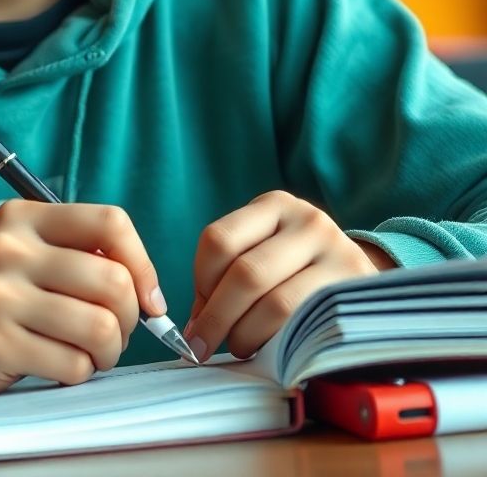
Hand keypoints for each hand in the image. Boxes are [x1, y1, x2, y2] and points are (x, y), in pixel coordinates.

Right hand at [0, 200, 165, 395]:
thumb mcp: (27, 250)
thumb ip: (80, 253)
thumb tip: (147, 292)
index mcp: (24, 216)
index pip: (110, 222)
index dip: (143, 263)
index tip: (148, 298)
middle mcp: (10, 248)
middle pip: (113, 282)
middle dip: (129, 319)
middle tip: (114, 332)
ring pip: (100, 328)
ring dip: (108, 352)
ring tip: (90, 352)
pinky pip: (72, 365)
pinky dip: (78, 372)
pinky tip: (58, 364)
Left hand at [183, 190, 395, 362]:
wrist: (361, 277)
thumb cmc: (297, 269)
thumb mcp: (264, 251)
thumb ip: (227, 276)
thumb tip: (196, 324)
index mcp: (274, 205)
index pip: (219, 240)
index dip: (201, 281)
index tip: (196, 312)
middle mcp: (308, 221)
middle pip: (246, 273)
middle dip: (217, 316)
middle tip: (202, 344)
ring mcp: (337, 253)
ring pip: (276, 303)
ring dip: (245, 334)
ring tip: (238, 347)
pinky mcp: (356, 290)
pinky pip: (306, 324)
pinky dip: (277, 343)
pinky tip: (268, 351)